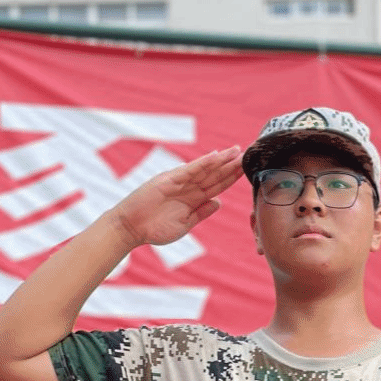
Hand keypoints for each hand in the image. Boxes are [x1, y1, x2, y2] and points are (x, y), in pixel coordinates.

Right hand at [113, 145, 242, 247]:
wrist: (131, 228)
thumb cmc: (155, 228)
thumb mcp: (185, 224)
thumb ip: (201, 212)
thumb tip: (218, 202)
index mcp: (193, 198)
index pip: (217, 185)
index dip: (231, 177)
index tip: (246, 169)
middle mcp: (188, 187)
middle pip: (214, 174)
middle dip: (231, 165)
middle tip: (248, 153)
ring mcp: (179, 182)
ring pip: (205, 169)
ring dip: (221, 160)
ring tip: (237, 151)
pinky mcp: (169, 180)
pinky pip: (189, 170)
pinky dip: (202, 163)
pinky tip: (216, 156)